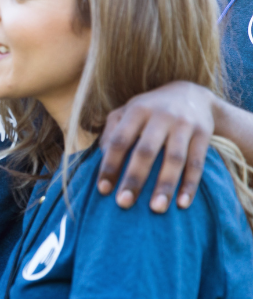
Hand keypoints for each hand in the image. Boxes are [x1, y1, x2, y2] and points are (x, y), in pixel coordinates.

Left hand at [98, 81, 215, 211]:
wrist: (191, 94)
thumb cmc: (149, 110)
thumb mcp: (127, 112)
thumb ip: (111, 131)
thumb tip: (99, 158)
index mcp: (137, 110)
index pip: (120, 140)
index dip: (109, 165)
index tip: (103, 190)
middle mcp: (161, 116)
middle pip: (146, 151)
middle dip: (134, 178)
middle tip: (123, 203)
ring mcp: (184, 125)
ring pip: (174, 159)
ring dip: (165, 185)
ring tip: (156, 209)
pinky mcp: (203, 134)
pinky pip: (197, 163)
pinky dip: (190, 184)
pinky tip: (182, 204)